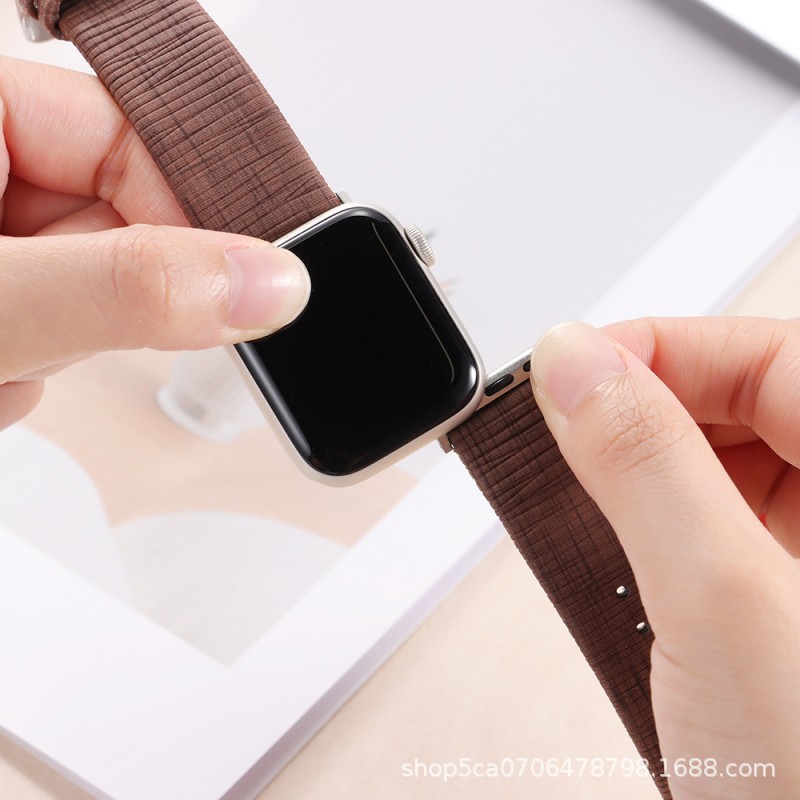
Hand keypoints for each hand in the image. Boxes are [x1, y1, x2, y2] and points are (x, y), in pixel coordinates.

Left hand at [0, 57, 308, 429]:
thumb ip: (126, 289)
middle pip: (121, 221)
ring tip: (4, 362)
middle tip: (70, 338)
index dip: (190, 213)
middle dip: (107, 302)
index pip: (130, 133)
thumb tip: (267, 282)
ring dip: (62, 346)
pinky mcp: (0, 288)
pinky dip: (35, 363)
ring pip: (91, 284)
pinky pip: (59, 319)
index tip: (237, 287)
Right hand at [530, 317, 799, 799]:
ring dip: (641, 473)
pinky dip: (655, 527)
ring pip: (722, 464)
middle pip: (743, 403)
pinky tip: (622, 551)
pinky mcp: (785, 605)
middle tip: (563, 434)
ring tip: (586, 497)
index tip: (568, 370)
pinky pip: (714, 527)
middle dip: (641, 414)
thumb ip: (644, 464)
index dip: (660, 347)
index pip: (769, 353)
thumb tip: (574, 360)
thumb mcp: (719, 608)